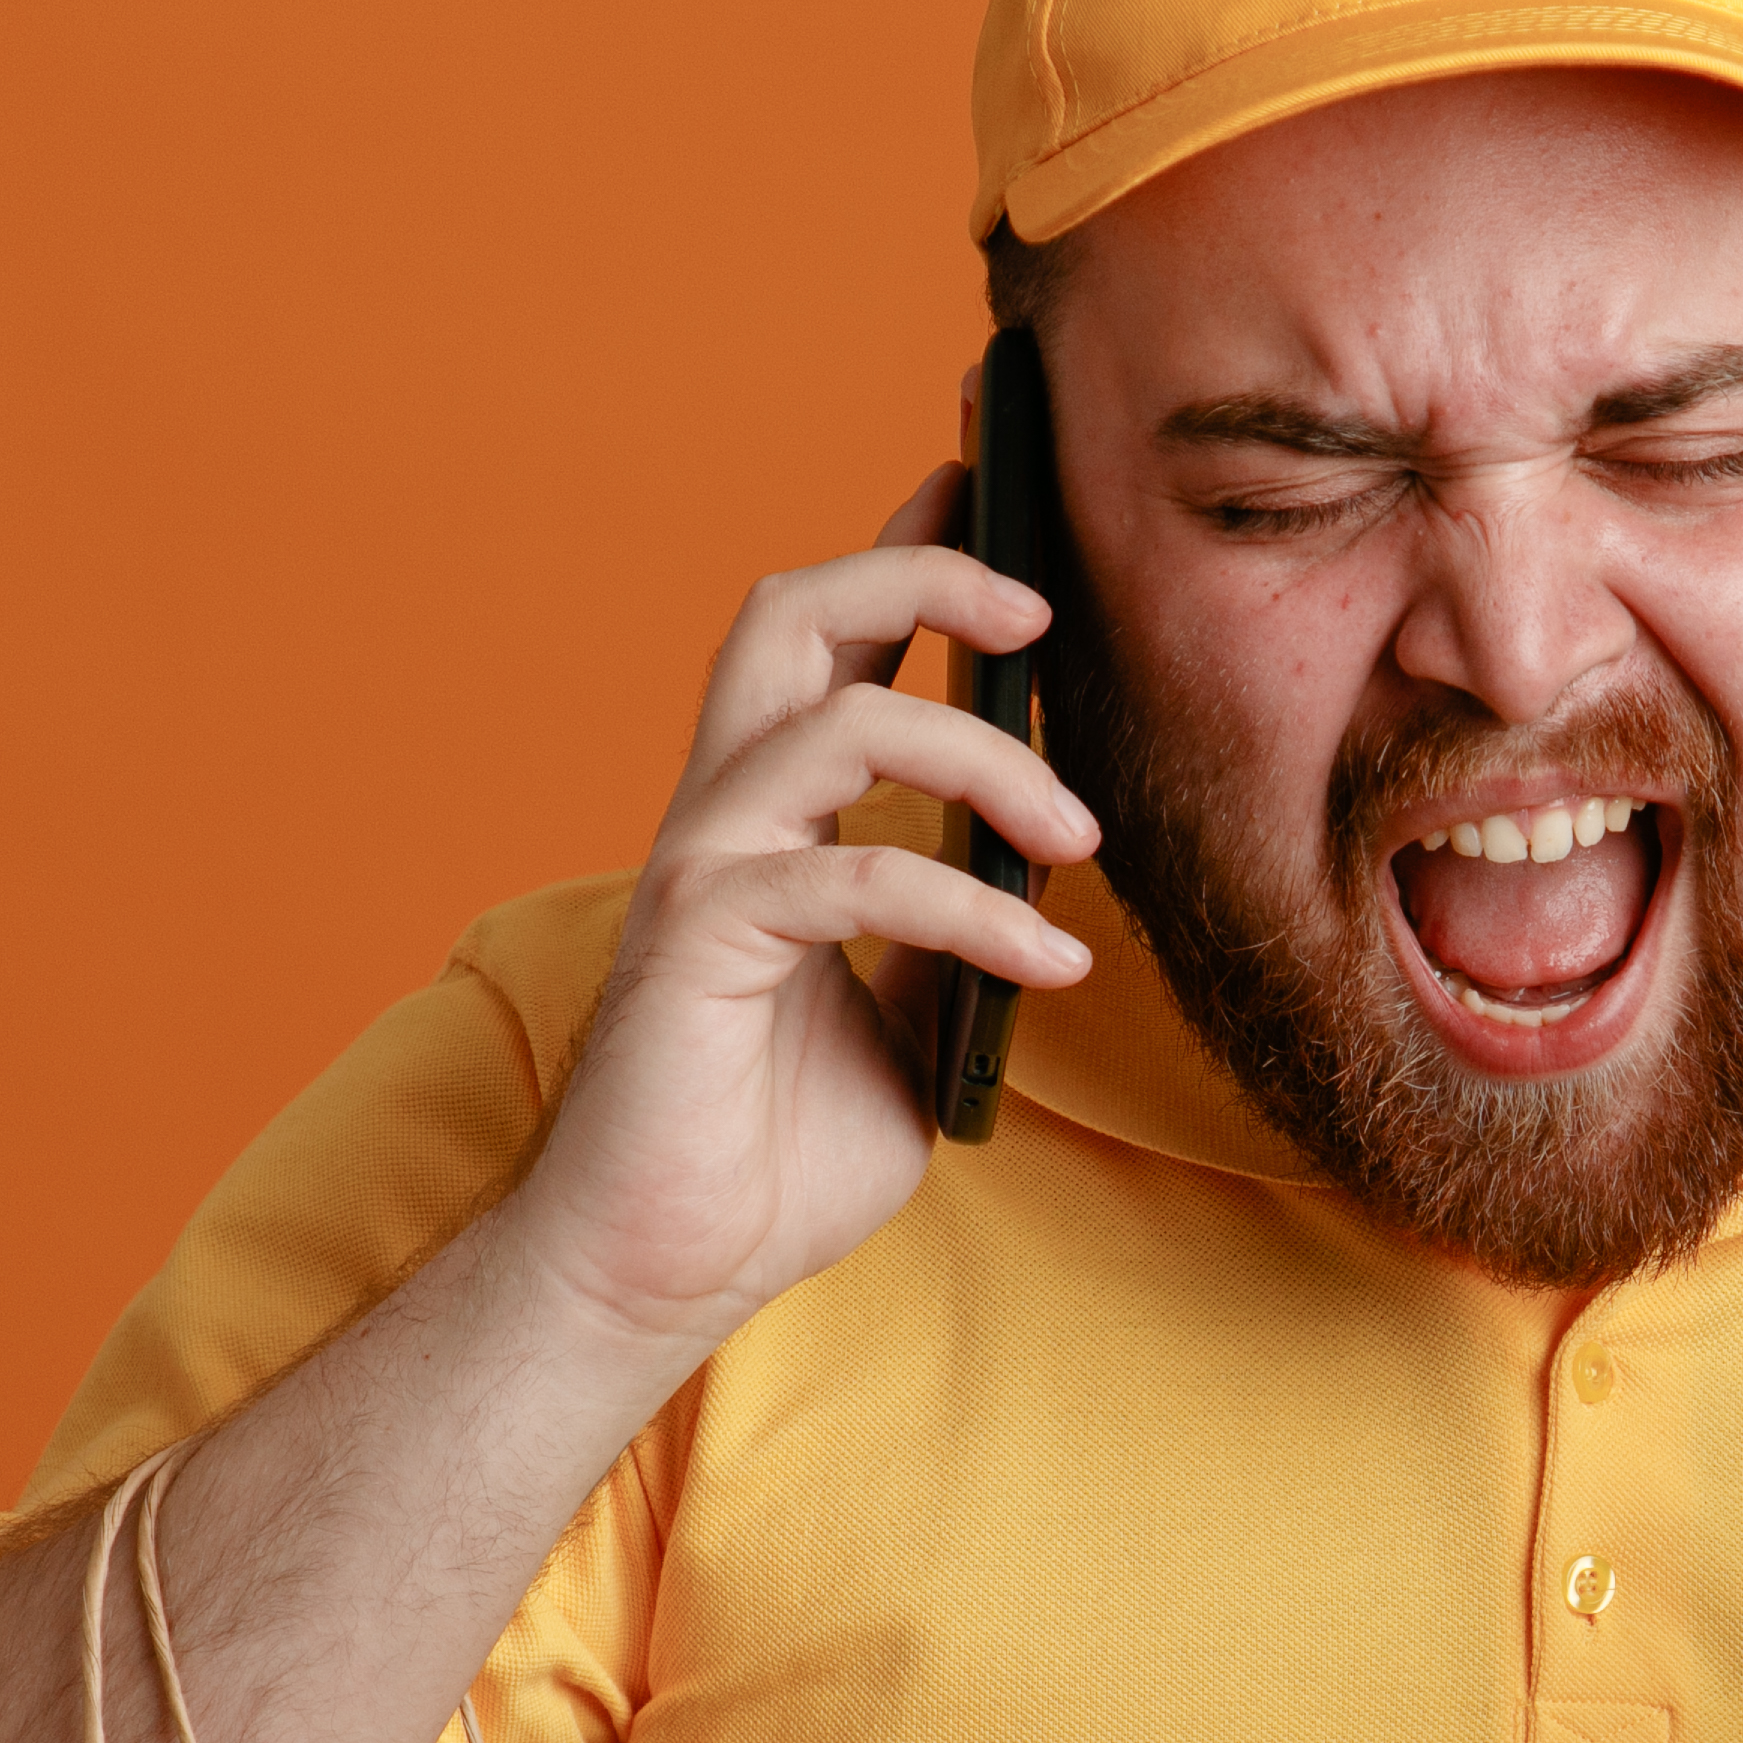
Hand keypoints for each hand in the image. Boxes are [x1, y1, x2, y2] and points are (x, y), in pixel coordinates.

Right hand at [486, 471, 1098, 1366]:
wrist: (663, 1269)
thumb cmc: (773, 1154)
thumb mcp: (906, 1025)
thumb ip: (953, 933)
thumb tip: (1045, 872)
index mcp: (770, 816)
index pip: (833, 641)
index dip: (909, 545)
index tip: (994, 473)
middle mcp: (723, 813)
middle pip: (790, 612)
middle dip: (919, 572)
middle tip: (1040, 611)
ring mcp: (704, 867)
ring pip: (834, 718)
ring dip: (985, 756)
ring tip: (1080, 841)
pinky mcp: (702, 941)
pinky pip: (853, 875)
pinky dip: (973, 910)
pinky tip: (1053, 971)